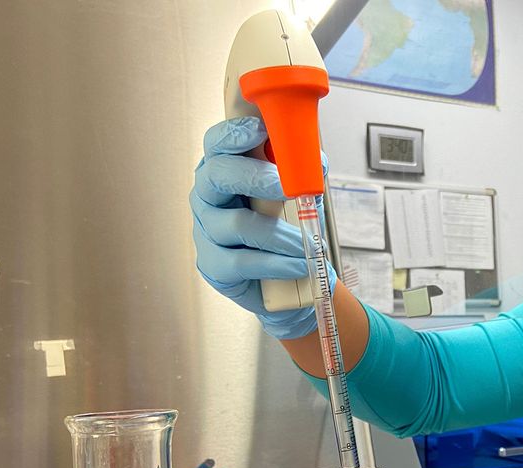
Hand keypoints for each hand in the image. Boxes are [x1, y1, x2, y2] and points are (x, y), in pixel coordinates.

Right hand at [190, 117, 334, 339]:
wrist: (283, 280)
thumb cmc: (284, 227)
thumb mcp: (298, 195)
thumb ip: (303, 173)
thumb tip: (316, 160)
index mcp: (224, 170)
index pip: (217, 143)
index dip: (234, 134)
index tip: (259, 131)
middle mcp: (208, 196)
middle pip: (218, 175)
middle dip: (256, 178)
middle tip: (289, 191)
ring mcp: (206, 231)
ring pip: (237, 224)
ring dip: (280, 234)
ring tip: (307, 244)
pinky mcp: (213, 265)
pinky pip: (242, 261)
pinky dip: (277, 263)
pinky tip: (299, 265)